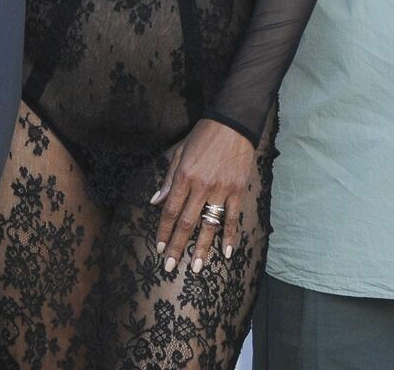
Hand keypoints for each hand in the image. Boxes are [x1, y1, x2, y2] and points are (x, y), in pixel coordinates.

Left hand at [150, 118, 255, 274]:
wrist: (232, 124)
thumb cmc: (202, 137)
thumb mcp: (179, 153)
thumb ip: (168, 179)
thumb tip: (156, 202)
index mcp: (184, 177)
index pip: (170, 210)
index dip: (163, 231)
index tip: (159, 248)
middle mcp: (201, 186)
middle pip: (187, 223)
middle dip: (177, 247)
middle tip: (170, 267)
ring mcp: (221, 190)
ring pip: (209, 225)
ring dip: (202, 248)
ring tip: (196, 267)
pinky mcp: (237, 191)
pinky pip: (233, 218)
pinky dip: (230, 236)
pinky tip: (227, 253)